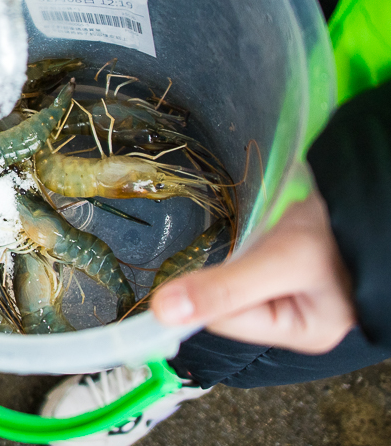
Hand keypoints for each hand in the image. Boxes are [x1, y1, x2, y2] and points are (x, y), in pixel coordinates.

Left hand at [151, 190, 355, 353]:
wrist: (364, 195)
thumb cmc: (339, 232)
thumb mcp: (281, 260)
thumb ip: (223, 288)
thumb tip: (163, 312)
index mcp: (301, 333)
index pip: (222, 321)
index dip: (207, 292)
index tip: (210, 264)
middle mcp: (294, 322)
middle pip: (225, 303)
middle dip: (229, 271)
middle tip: (258, 246)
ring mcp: (290, 297)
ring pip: (231, 281)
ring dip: (237, 257)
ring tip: (267, 239)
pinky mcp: (282, 273)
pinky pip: (244, 266)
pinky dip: (246, 250)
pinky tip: (265, 237)